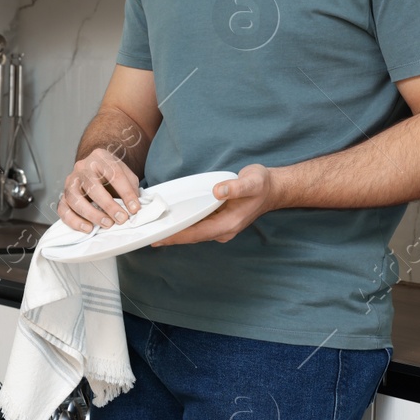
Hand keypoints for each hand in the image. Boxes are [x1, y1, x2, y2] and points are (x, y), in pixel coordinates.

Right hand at [58, 147, 141, 232]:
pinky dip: (74, 221)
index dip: (126, 192)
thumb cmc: (112, 175)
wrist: (94, 170)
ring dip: (92, 214)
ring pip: (75, 198)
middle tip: (121, 219)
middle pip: (92, 186)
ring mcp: (70, 181)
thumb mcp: (126, 174)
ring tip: (107, 224)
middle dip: (108, 205)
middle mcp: (82, 167)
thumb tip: (133, 207)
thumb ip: (131, 188)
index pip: (114, 174)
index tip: (135, 208)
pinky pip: (63, 209)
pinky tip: (88, 228)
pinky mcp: (63, 196)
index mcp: (100, 157)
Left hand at [151, 164, 278, 245]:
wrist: (272, 189)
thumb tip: (218, 191)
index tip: (159, 238)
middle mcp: (223, 230)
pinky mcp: (218, 222)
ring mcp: (221, 228)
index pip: (197, 233)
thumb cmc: (262, 185)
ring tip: (154, 230)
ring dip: (176, 233)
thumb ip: (235, 187)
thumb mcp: (252, 181)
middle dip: (171, 237)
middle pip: (192, 237)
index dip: (177, 236)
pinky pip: (198, 227)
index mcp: (229, 224)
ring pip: (194, 233)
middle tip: (148, 236)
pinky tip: (171, 222)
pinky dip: (184, 226)